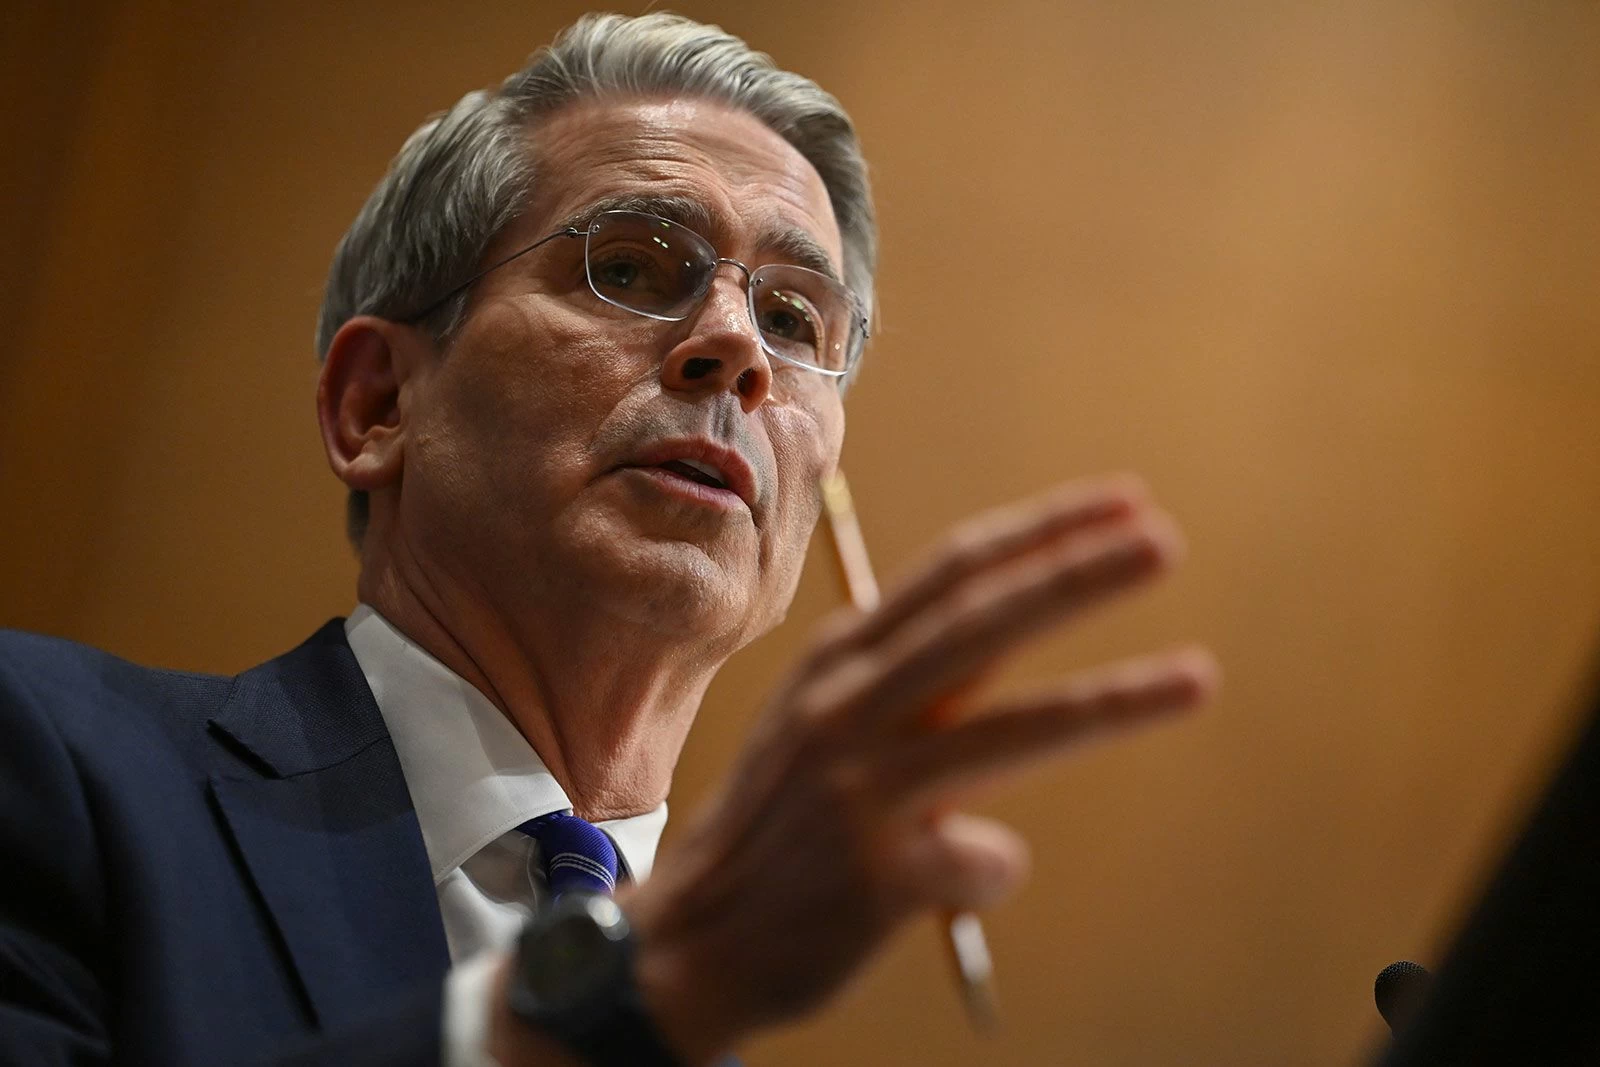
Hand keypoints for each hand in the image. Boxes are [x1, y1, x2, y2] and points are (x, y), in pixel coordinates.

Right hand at [623, 476, 1214, 1062]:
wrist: (695, 934)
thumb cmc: (783, 818)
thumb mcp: (828, 719)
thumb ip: (913, 677)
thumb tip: (1020, 636)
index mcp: (839, 659)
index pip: (954, 573)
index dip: (1042, 532)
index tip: (1121, 502)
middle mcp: (845, 708)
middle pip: (982, 623)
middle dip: (1078, 576)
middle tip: (1164, 541)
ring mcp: (857, 788)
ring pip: (1006, 732)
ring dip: (1111, 701)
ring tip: (1198, 676)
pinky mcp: (872, 872)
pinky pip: (977, 862)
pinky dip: (986, 869)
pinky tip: (957, 877)